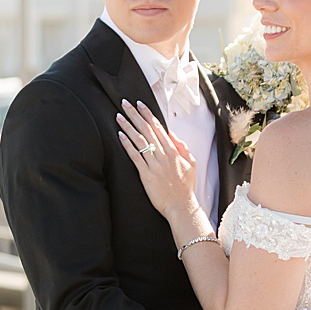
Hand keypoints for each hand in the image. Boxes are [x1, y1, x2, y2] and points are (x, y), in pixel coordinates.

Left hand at [115, 99, 199, 221]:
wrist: (182, 206)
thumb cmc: (186, 186)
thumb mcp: (192, 163)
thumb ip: (182, 147)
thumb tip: (171, 134)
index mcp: (174, 151)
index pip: (158, 127)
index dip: (148, 114)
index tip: (140, 104)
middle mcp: (164, 155)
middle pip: (147, 130)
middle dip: (135, 115)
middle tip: (125, 103)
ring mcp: (154, 164)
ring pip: (139, 140)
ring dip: (128, 126)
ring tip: (119, 116)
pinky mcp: (146, 174)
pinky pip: (135, 156)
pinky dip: (127, 145)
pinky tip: (120, 135)